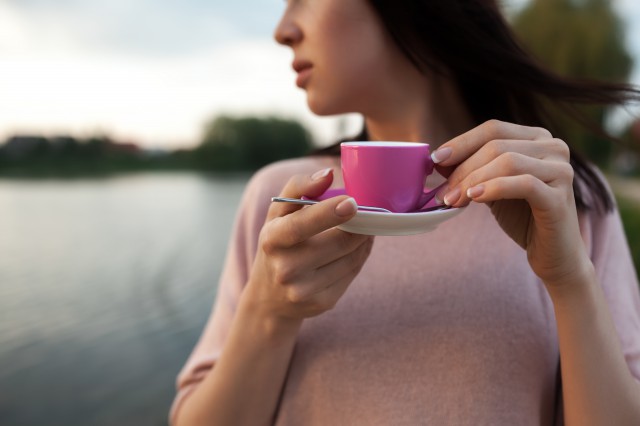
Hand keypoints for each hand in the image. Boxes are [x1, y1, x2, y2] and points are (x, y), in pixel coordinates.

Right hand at [246, 168, 373, 328]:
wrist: (269, 297)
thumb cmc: (278, 243)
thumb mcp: (277, 214)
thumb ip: (299, 187)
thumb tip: (328, 174)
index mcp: (272, 240)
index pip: (301, 225)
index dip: (327, 213)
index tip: (352, 202)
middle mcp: (285, 268)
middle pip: (338, 242)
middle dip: (361, 225)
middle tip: (370, 211)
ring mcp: (304, 290)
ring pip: (351, 258)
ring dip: (365, 239)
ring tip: (365, 228)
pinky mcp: (322, 303)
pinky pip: (353, 273)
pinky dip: (360, 256)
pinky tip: (357, 248)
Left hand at [433, 120, 589, 286]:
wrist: (553, 254)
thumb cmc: (522, 217)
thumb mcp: (491, 187)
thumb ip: (472, 170)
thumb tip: (439, 160)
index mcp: (537, 139)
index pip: (493, 129)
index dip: (462, 142)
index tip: (435, 159)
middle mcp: (554, 148)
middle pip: (497, 145)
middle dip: (463, 168)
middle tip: (441, 192)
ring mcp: (561, 170)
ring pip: (508, 162)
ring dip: (473, 180)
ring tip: (452, 200)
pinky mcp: (560, 197)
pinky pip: (524, 184)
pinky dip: (494, 188)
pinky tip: (474, 198)